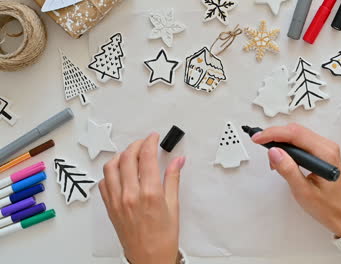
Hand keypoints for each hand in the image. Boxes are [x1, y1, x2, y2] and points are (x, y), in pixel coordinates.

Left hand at [99, 133, 185, 263]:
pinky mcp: (109, 208)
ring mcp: (117, 201)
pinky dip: (110, 172)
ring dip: (120, 155)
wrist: (149, 259)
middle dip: (136, 145)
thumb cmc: (163, 238)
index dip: (150, 142)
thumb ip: (172, 179)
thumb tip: (177, 162)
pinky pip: (104, 183)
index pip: (146, 157)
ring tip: (130, 154)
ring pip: (111, 167)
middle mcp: (130, 195)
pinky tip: (119, 172)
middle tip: (144, 143)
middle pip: (127, 157)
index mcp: (149, 194)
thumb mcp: (173, 206)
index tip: (154, 137)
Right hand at [251, 124, 340, 236]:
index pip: (295, 134)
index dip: (273, 133)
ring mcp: (325, 149)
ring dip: (281, 142)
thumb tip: (274, 152)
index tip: (258, 138)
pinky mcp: (321, 152)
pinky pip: (301, 142)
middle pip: (296, 130)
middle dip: (275, 135)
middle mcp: (327, 147)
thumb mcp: (303, 191)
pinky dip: (288, 147)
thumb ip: (288, 170)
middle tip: (259, 143)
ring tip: (272, 159)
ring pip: (297, 134)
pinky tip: (282, 159)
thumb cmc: (328, 206)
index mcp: (325, 154)